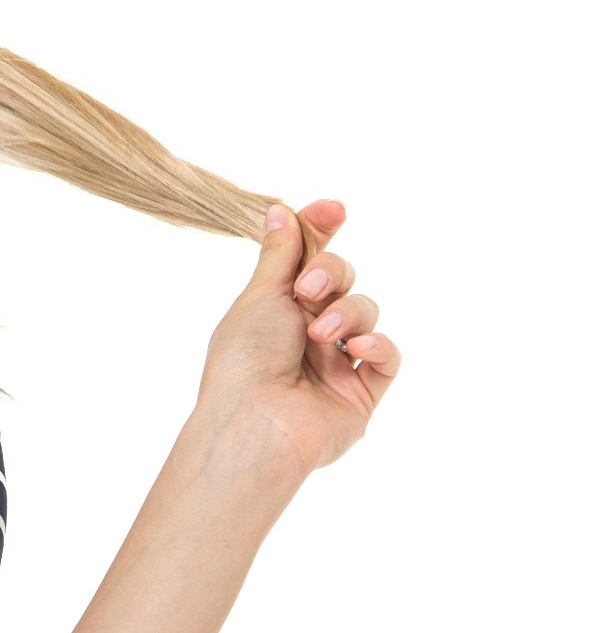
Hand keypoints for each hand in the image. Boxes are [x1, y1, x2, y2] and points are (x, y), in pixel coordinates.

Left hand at [196, 198, 401, 481]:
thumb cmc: (244, 362)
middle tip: (309, 288)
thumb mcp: (259, 296)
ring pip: (366, 311)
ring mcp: (336, 363)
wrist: (254, 425)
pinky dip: (377, 344)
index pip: (308, 259)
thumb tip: (280, 210)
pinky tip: (355, 347)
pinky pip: (387, 356)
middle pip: (342, 278)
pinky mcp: (361, 392)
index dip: (322, 229)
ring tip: (320, 334)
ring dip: (348, 312)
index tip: (334, 207)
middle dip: (332, 273)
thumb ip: (280, 254)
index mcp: (277, 310)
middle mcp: (307, 334)